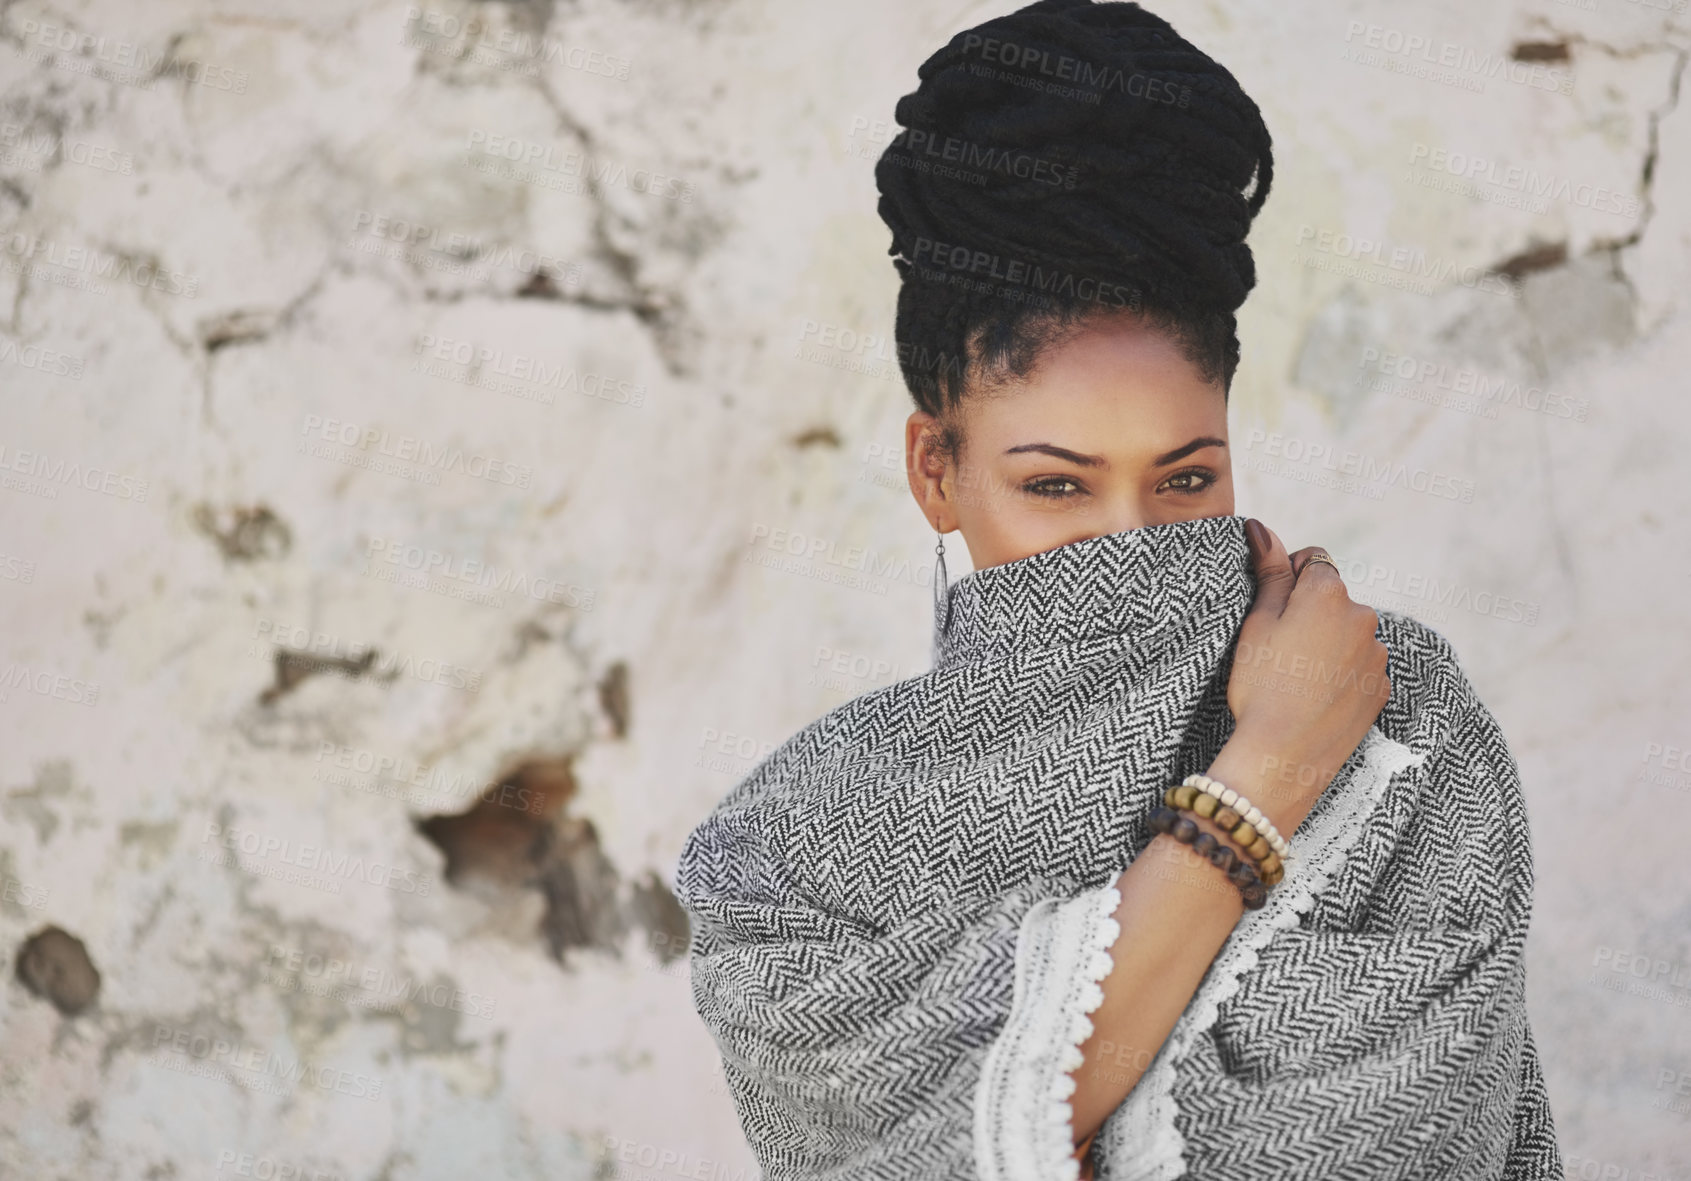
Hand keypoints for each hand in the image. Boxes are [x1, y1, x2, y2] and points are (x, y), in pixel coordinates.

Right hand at [1214, 519, 1391, 833]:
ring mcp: (1376, 654)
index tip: (1271, 609)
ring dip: (1327, 643)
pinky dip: (1341, 673)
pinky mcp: (1382, 687)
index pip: (1313, 559)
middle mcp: (1362, 615)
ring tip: (1295, 678)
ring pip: (1347, 633)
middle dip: (1310, 613)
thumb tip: (1261, 528)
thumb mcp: (1256, 624)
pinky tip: (1314, 696)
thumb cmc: (1260, 686)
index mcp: (1328, 592)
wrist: (1284, 755)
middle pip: (1333, 598)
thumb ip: (1269, 572)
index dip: (1288, 578)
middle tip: (1277, 650)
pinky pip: (1359, 666)